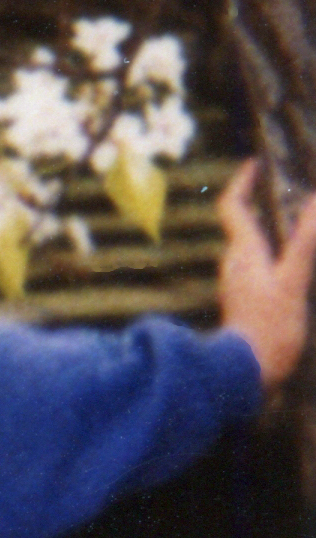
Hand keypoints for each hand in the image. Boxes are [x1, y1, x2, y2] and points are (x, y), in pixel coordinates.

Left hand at [218, 162, 315, 394]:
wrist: (244, 375)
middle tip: (289, 190)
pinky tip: (297, 266)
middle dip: (263, 204)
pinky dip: (276, 256)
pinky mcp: (246, 303)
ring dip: (272, 231)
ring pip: (253, 247)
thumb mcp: (294, 281)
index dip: (242, 181)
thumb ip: (305, 242)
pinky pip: (259, 269)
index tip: (257, 163)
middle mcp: (234, 264)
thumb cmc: (269, 329)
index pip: (232, 206)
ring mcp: (238, 284)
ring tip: (298, 225)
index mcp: (242, 252)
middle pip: (244, 224)